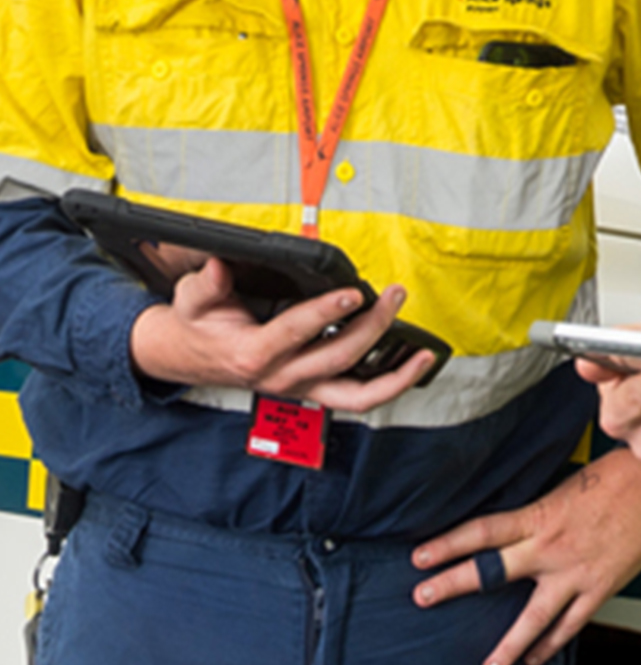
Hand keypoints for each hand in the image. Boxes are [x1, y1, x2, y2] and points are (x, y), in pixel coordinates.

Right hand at [128, 259, 433, 409]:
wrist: (192, 359)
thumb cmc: (199, 327)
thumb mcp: (191, 301)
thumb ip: (205, 285)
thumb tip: (219, 268)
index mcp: (253, 354)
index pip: (296, 332)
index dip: (326, 312)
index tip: (353, 293)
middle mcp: (283, 377)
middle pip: (338, 358)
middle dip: (373, 326)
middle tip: (394, 295)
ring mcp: (302, 388)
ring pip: (357, 395)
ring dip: (395, 374)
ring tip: (425, 351)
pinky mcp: (316, 390)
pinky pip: (360, 397)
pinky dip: (392, 384)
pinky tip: (416, 363)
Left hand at [409, 448, 640, 664]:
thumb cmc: (614, 478)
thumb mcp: (564, 489)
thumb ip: (538, 516)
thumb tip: (514, 532)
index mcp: (538, 517)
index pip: (481, 532)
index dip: (447, 545)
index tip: (418, 558)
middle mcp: (549, 547)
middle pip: (491, 571)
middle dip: (452, 584)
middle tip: (422, 598)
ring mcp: (574, 572)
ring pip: (533, 616)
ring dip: (508, 645)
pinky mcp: (600, 587)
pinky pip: (571, 624)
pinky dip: (551, 643)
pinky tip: (535, 658)